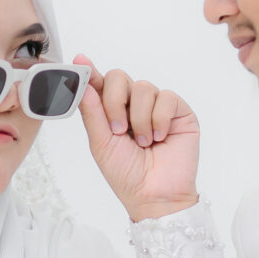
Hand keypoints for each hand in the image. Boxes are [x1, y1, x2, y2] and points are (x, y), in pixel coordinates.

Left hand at [76, 57, 200, 221]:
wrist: (155, 195)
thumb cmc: (127, 175)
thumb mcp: (101, 143)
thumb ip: (92, 111)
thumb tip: (83, 81)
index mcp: (112, 112)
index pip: (100, 85)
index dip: (90, 72)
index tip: (80, 62)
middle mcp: (133, 105)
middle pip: (119, 78)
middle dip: (114, 102)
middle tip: (119, 130)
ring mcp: (157, 107)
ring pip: (143, 87)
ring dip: (139, 118)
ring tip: (144, 142)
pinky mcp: (179, 111)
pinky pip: (166, 97)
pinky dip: (159, 119)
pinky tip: (159, 138)